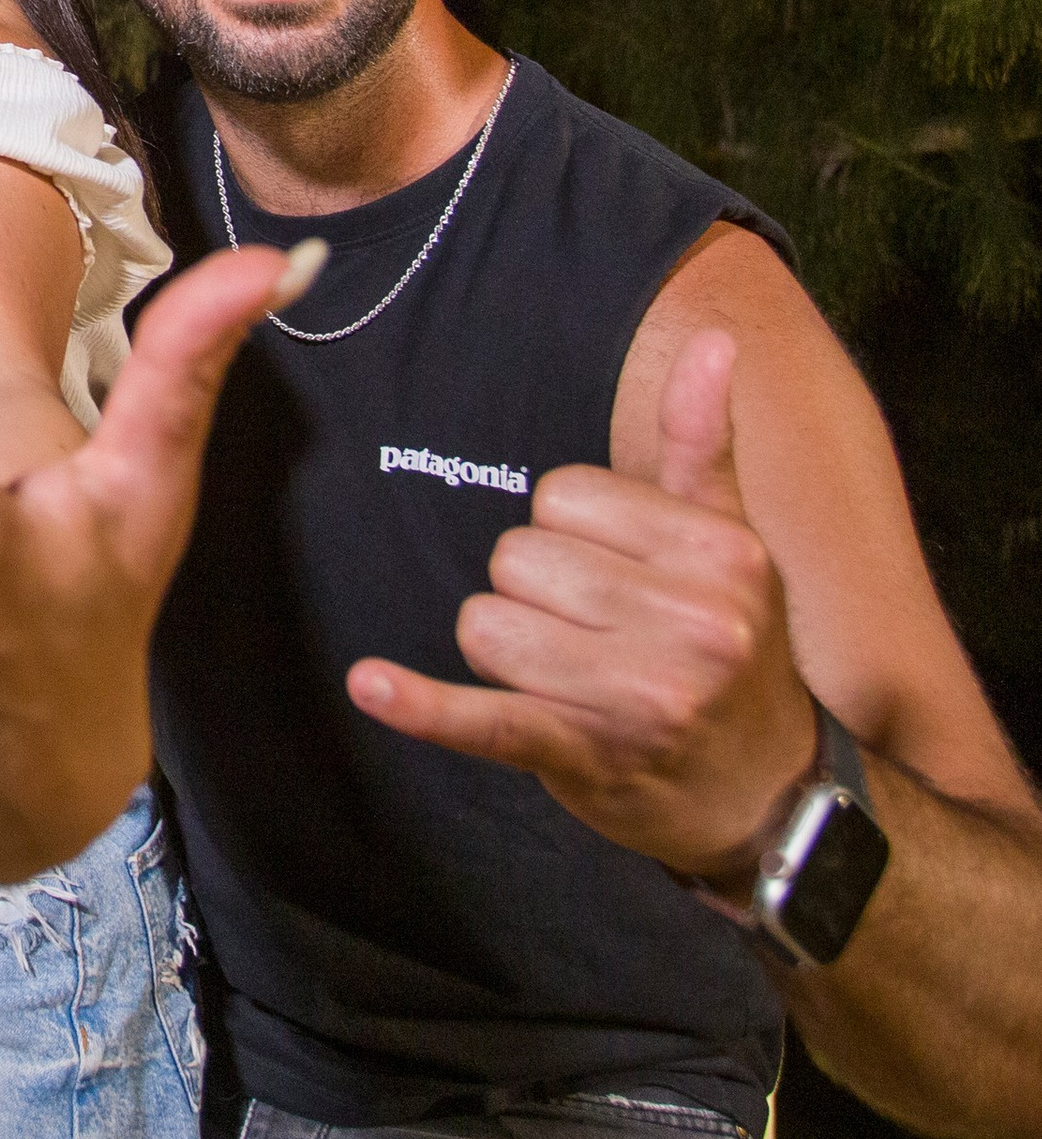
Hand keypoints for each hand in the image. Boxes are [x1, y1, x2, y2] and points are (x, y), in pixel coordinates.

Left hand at [349, 328, 820, 879]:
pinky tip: (371, 684)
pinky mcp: (584, 756)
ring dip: (508, 652)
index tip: (618, 576)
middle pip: (517, 557)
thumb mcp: (729, 542)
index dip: (570, 532)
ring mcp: (640, 698)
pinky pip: (485, 718)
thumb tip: (714, 339)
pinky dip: (424, 707)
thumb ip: (703, 440)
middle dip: (535, 591)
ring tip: (577, 678)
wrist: (767, 799)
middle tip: (599, 634)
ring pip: (486, 624)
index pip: (561, 495)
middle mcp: (694, 625)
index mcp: (720, 553)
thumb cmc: (732, 650)